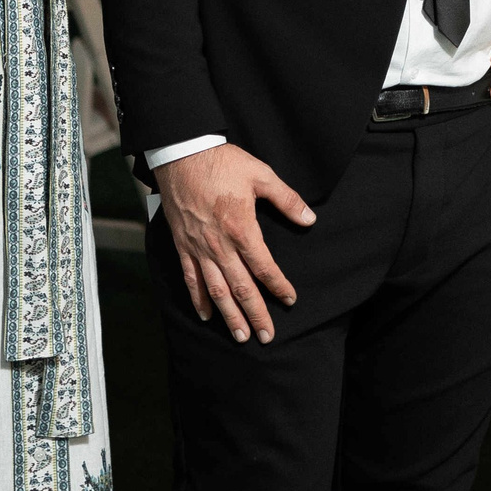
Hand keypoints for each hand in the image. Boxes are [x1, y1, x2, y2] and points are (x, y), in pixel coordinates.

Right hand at [157, 141, 315, 342]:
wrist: (181, 154)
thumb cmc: (224, 163)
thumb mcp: (261, 175)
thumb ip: (287, 200)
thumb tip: (309, 220)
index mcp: (241, 228)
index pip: (264, 267)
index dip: (278, 286)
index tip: (290, 299)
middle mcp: (219, 244)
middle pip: (240, 287)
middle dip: (255, 314)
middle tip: (267, 336)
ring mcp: (198, 247)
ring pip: (215, 289)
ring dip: (229, 315)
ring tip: (240, 336)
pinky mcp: (182, 245)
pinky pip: (190, 278)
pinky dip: (198, 299)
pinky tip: (206, 315)